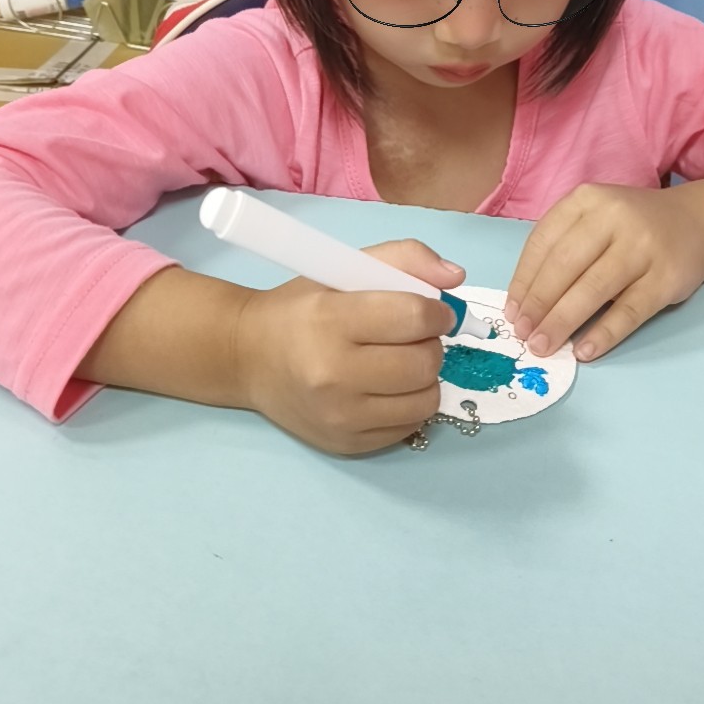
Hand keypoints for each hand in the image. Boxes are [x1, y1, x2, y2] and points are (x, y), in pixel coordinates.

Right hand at [238, 239, 465, 454]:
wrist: (248, 357)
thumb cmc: (301, 307)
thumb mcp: (343, 266)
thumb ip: (404, 259)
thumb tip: (455, 277)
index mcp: (331, 320)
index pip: (414, 318)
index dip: (437, 312)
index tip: (433, 311)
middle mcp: (333, 374)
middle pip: (425, 362)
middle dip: (430, 344)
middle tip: (411, 336)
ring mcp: (340, 416)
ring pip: (426, 400)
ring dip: (425, 377)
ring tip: (400, 361)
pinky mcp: (347, 444)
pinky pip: (410, 427)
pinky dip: (409, 404)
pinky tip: (386, 388)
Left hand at [504, 183, 703, 361]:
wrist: (697, 222)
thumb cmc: (631, 226)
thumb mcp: (594, 218)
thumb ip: (562, 248)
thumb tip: (525, 304)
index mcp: (586, 200)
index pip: (543, 242)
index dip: (524, 281)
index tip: (512, 311)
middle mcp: (614, 217)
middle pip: (565, 266)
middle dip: (539, 305)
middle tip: (523, 334)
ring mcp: (643, 246)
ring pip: (593, 289)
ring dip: (563, 322)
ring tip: (543, 346)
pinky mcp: (667, 278)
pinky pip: (629, 311)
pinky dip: (604, 333)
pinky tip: (584, 351)